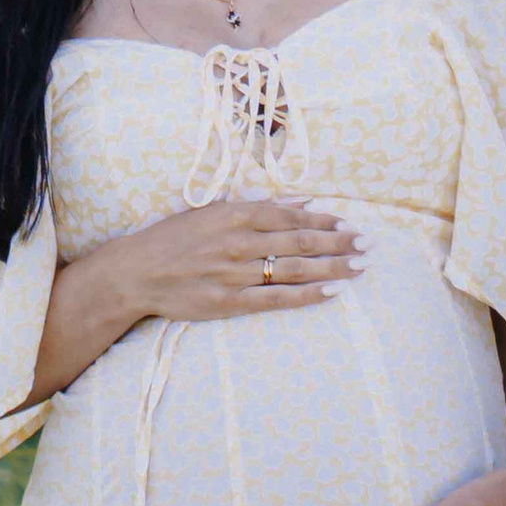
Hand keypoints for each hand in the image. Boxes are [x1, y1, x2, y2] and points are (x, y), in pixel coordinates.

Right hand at [126, 198, 364, 324]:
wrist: (137, 272)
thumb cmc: (174, 238)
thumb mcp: (212, 211)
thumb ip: (258, 208)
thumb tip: (302, 202)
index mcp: (235, 214)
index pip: (291, 216)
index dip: (324, 220)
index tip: (349, 222)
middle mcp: (240, 242)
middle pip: (301, 241)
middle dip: (338, 242)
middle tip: (368, 244)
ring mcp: (236, 274)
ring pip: (295, 269)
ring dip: (332, 267)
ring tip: (359, 266)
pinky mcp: (231, 303)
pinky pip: (277, 299)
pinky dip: (306, 295)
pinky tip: (331, 292)